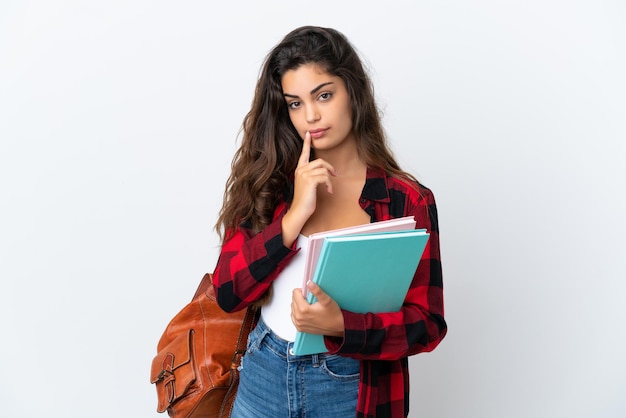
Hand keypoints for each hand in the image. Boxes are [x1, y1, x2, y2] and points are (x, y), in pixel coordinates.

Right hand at [282, 131, 335, 245]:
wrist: (299, 211)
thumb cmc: (305, 200)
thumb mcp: (307, 185)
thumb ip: (312, 176)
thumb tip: (324, 172)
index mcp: (299, 170)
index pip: (303, 154)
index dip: (306, 144)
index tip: (308, 134)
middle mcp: (300, 170)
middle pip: (320, 161)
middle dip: (329, 167)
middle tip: (335, 174)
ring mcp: (304, 175)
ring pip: (323, 169)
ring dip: (329, 179)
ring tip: (329, 188)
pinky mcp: (310, 181)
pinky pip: (325, 177)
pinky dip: (329, 185)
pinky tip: (328, 191)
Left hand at [291, 280, 343, 336]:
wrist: (337, 327)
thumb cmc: (333, 314)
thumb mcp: (326, 300)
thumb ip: (316, 291)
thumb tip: (309, 283)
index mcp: (303, 309)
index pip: (295, 293)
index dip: (303, 291)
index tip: (309, 294)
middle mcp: (299, 318)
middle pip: (293, 300)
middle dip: (301, 298)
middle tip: (311, 301)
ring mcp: (298, 324)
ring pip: (293, 308)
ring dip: (299, 305)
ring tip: (310, 307)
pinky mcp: (299, 328)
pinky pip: (294, 316)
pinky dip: (298, 313)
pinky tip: (307, 313)